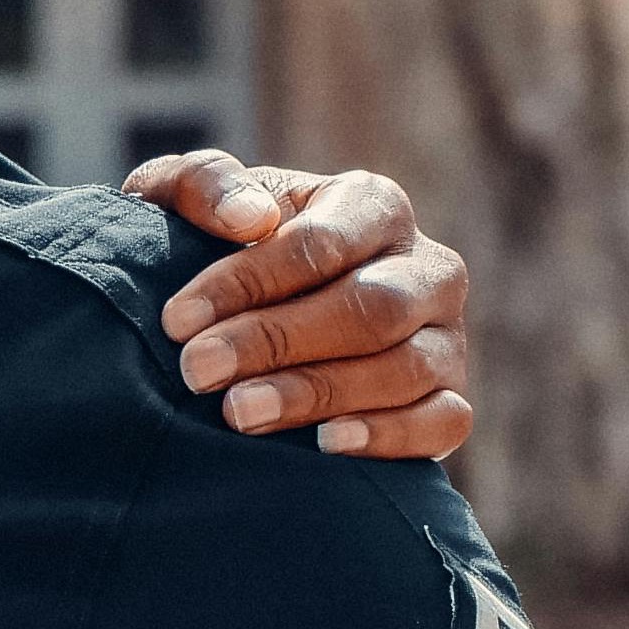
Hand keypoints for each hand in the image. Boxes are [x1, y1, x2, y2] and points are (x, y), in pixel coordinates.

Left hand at [124, 150, 473, 459]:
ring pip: (405, 368)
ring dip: (316, 393)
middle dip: (277, 342)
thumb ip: (204, 183)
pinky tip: (325, 444)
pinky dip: (389, 436)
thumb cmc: (212, 245)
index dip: (247, 283)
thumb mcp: (187, 199)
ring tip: (238, 413)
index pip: (319, 244)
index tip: (178, 319)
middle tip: (199, 371)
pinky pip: (444, 422)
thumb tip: (250, 217)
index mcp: (372, 204)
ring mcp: (448, 337)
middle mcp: (427, 268)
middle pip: (371, 308)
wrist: (237, 316)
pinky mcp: (450, 399)